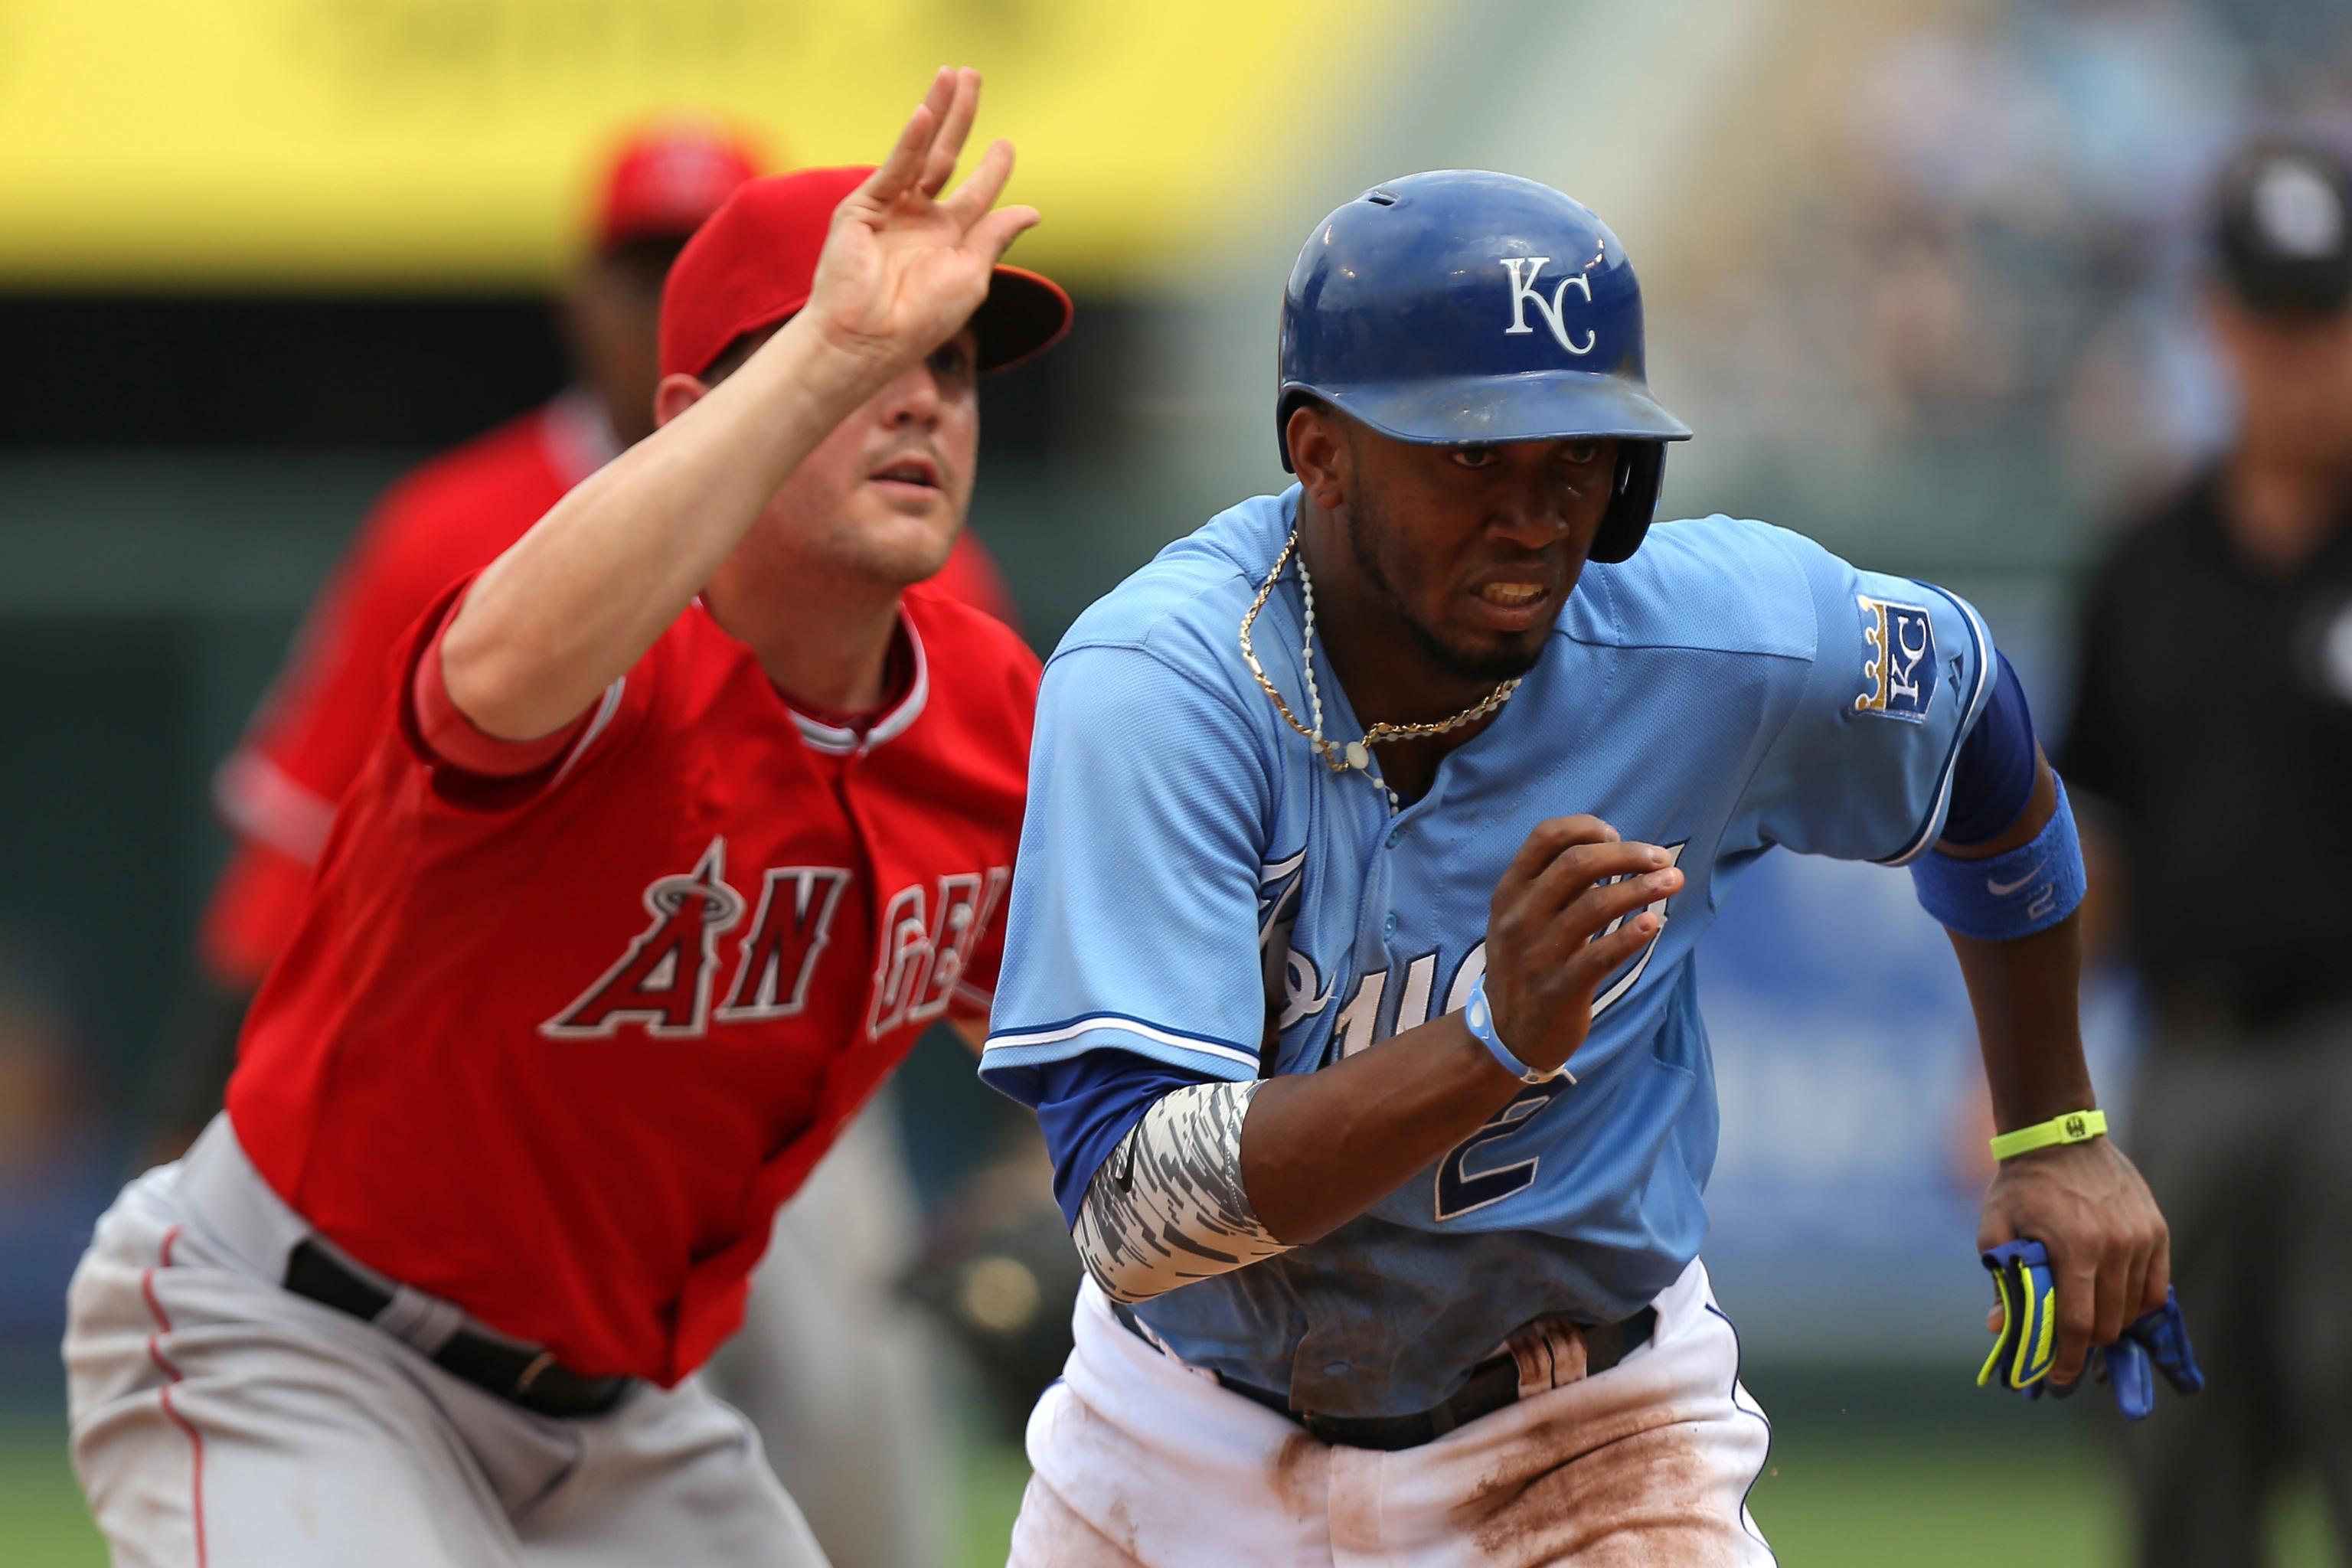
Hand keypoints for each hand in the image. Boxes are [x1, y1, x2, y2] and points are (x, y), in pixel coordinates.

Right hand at [801, 67, 1038, 382]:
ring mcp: (890, 210)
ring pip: (921, 152)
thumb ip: (995, 236)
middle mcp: (918, 219)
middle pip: (946, 157)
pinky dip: (909, 142)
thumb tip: (1031, 211)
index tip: (1005, 144)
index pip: (975, 192)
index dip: (993, 168)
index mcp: (947, 240)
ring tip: (953, 76)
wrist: (868, 340)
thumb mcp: (970, 275)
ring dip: (938, 112)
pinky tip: (926, 114)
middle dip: (961, 117)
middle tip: (973, 77)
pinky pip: (892, 169)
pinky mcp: (863, 208)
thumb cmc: (920, 320)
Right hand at [1483, 816, 1681, 1074]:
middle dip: (1627, 854)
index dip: (1586, 827)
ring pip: (1594, 906)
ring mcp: (1537, 954)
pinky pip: (1600, 956)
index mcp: (1509, 892)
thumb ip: (1557, 885)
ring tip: (1673, 882)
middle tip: (1662, 858)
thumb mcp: (1524, 918)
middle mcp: (1518, 918)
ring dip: (1640, 888)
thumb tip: (1613, 848)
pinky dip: (1630, 936)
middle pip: (1577, 864)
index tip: (1616, 835)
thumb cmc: (1529, 963)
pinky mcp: (1559, 990)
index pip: (1546, 837)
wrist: (1509, 1034)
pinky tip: (1653, 923)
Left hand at [1979, 1136, 2168, 1385]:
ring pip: (2135, 1310)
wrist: (2059, 1135)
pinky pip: (2157, 1288)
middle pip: (2110, 1323)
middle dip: (2086, 1348)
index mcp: (2075, 1248)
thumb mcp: (1995, 1230)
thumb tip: (1999, 1328)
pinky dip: (2137, 1305)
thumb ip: (2001, 1280)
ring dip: (2112, 1326)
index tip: (2057, 1380)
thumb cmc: (2021, 1185)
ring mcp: (2142, 1239)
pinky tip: (2115, 1306)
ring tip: (2089, 1330)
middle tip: (2068, 1356)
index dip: (2066, 1359)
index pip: (2077, 1323)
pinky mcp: (2158, 1231)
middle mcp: (2116, 1247)